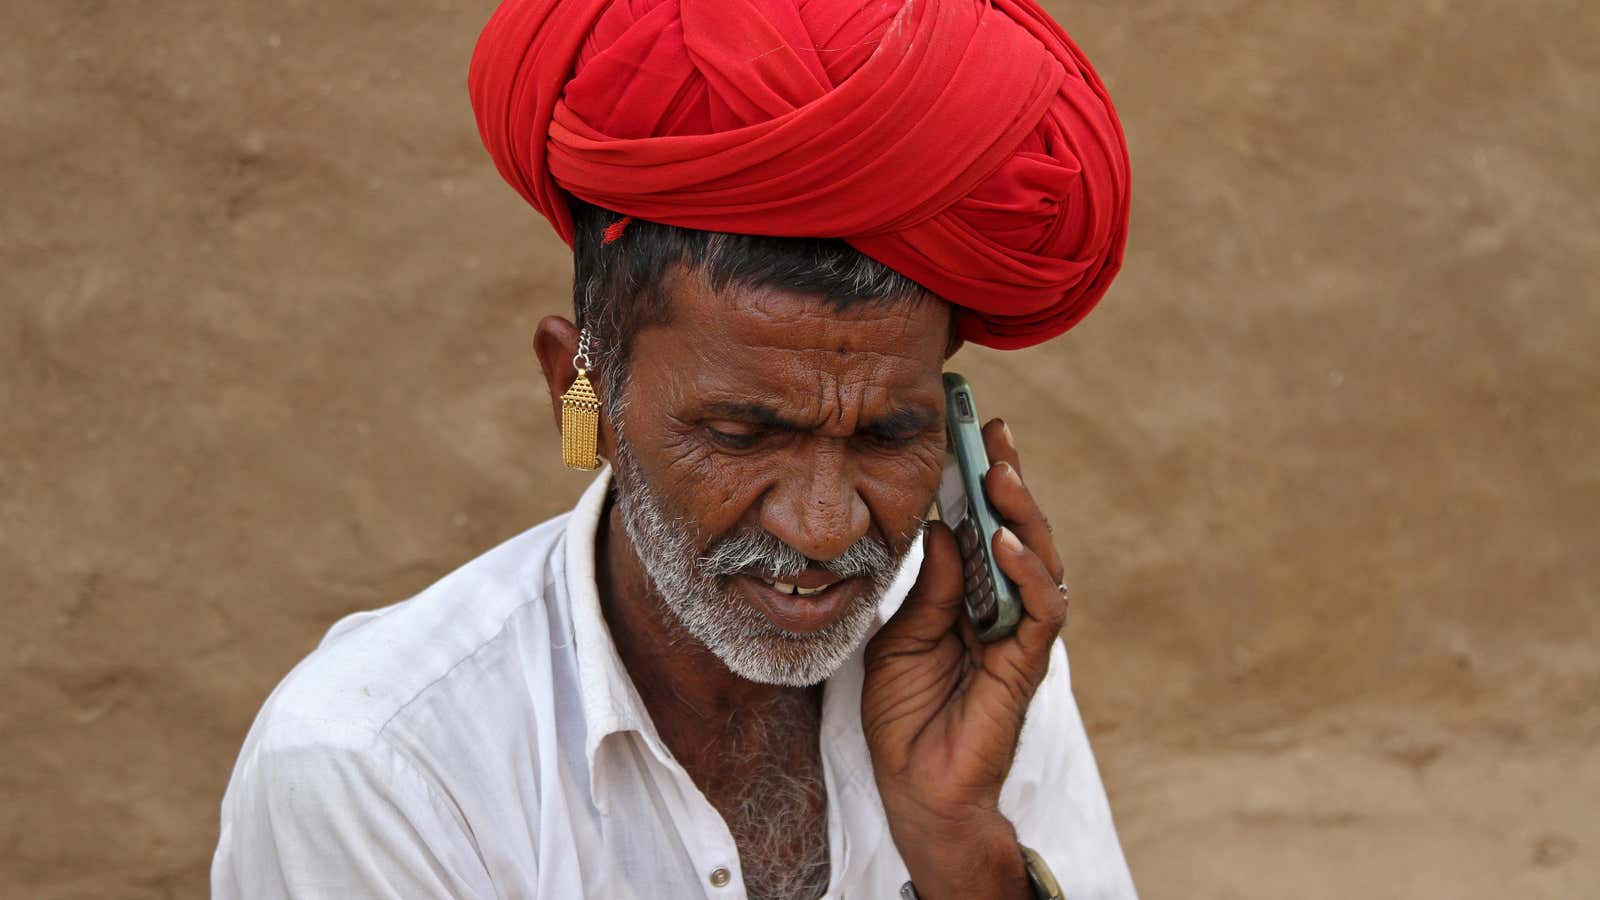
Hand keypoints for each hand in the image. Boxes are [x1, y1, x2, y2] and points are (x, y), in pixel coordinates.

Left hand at [862, 418, 1066, 898]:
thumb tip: (940, 527)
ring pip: (1040, 560)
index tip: (969, 429)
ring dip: (1022, 515)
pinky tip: (1007, 544)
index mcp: (969, 595)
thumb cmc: (904, 714)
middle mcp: (1000, 607)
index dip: (979, 481)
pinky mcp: (1026, 664)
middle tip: (992, 433)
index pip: (983, 526)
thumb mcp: (900, 636)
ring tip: (1000, 474)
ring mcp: (1018, 634)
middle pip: (1019, 532)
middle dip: (1008, 480)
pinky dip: (1027, 573)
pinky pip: (1040, 610)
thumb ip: (928, 587)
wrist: (914, 787)